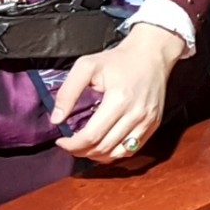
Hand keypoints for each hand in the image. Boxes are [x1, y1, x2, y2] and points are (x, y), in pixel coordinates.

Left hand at [51, 24, 182, 160]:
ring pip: (118, 153)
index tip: (60, 141)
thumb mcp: (86, 67)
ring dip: (97, 156)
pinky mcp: (153, 124)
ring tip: (84, 148)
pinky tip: (103, 146)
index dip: (72, 145)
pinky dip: (115, 153)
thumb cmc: (118, 60)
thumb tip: (56, 120)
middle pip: (104, 147)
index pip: (91, 136)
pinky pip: (132, 149)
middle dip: (81, 151)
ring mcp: (147, 121)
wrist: (151, 54)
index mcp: (118, 100)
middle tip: (69, 145)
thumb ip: (68, 92)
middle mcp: (135, 114)